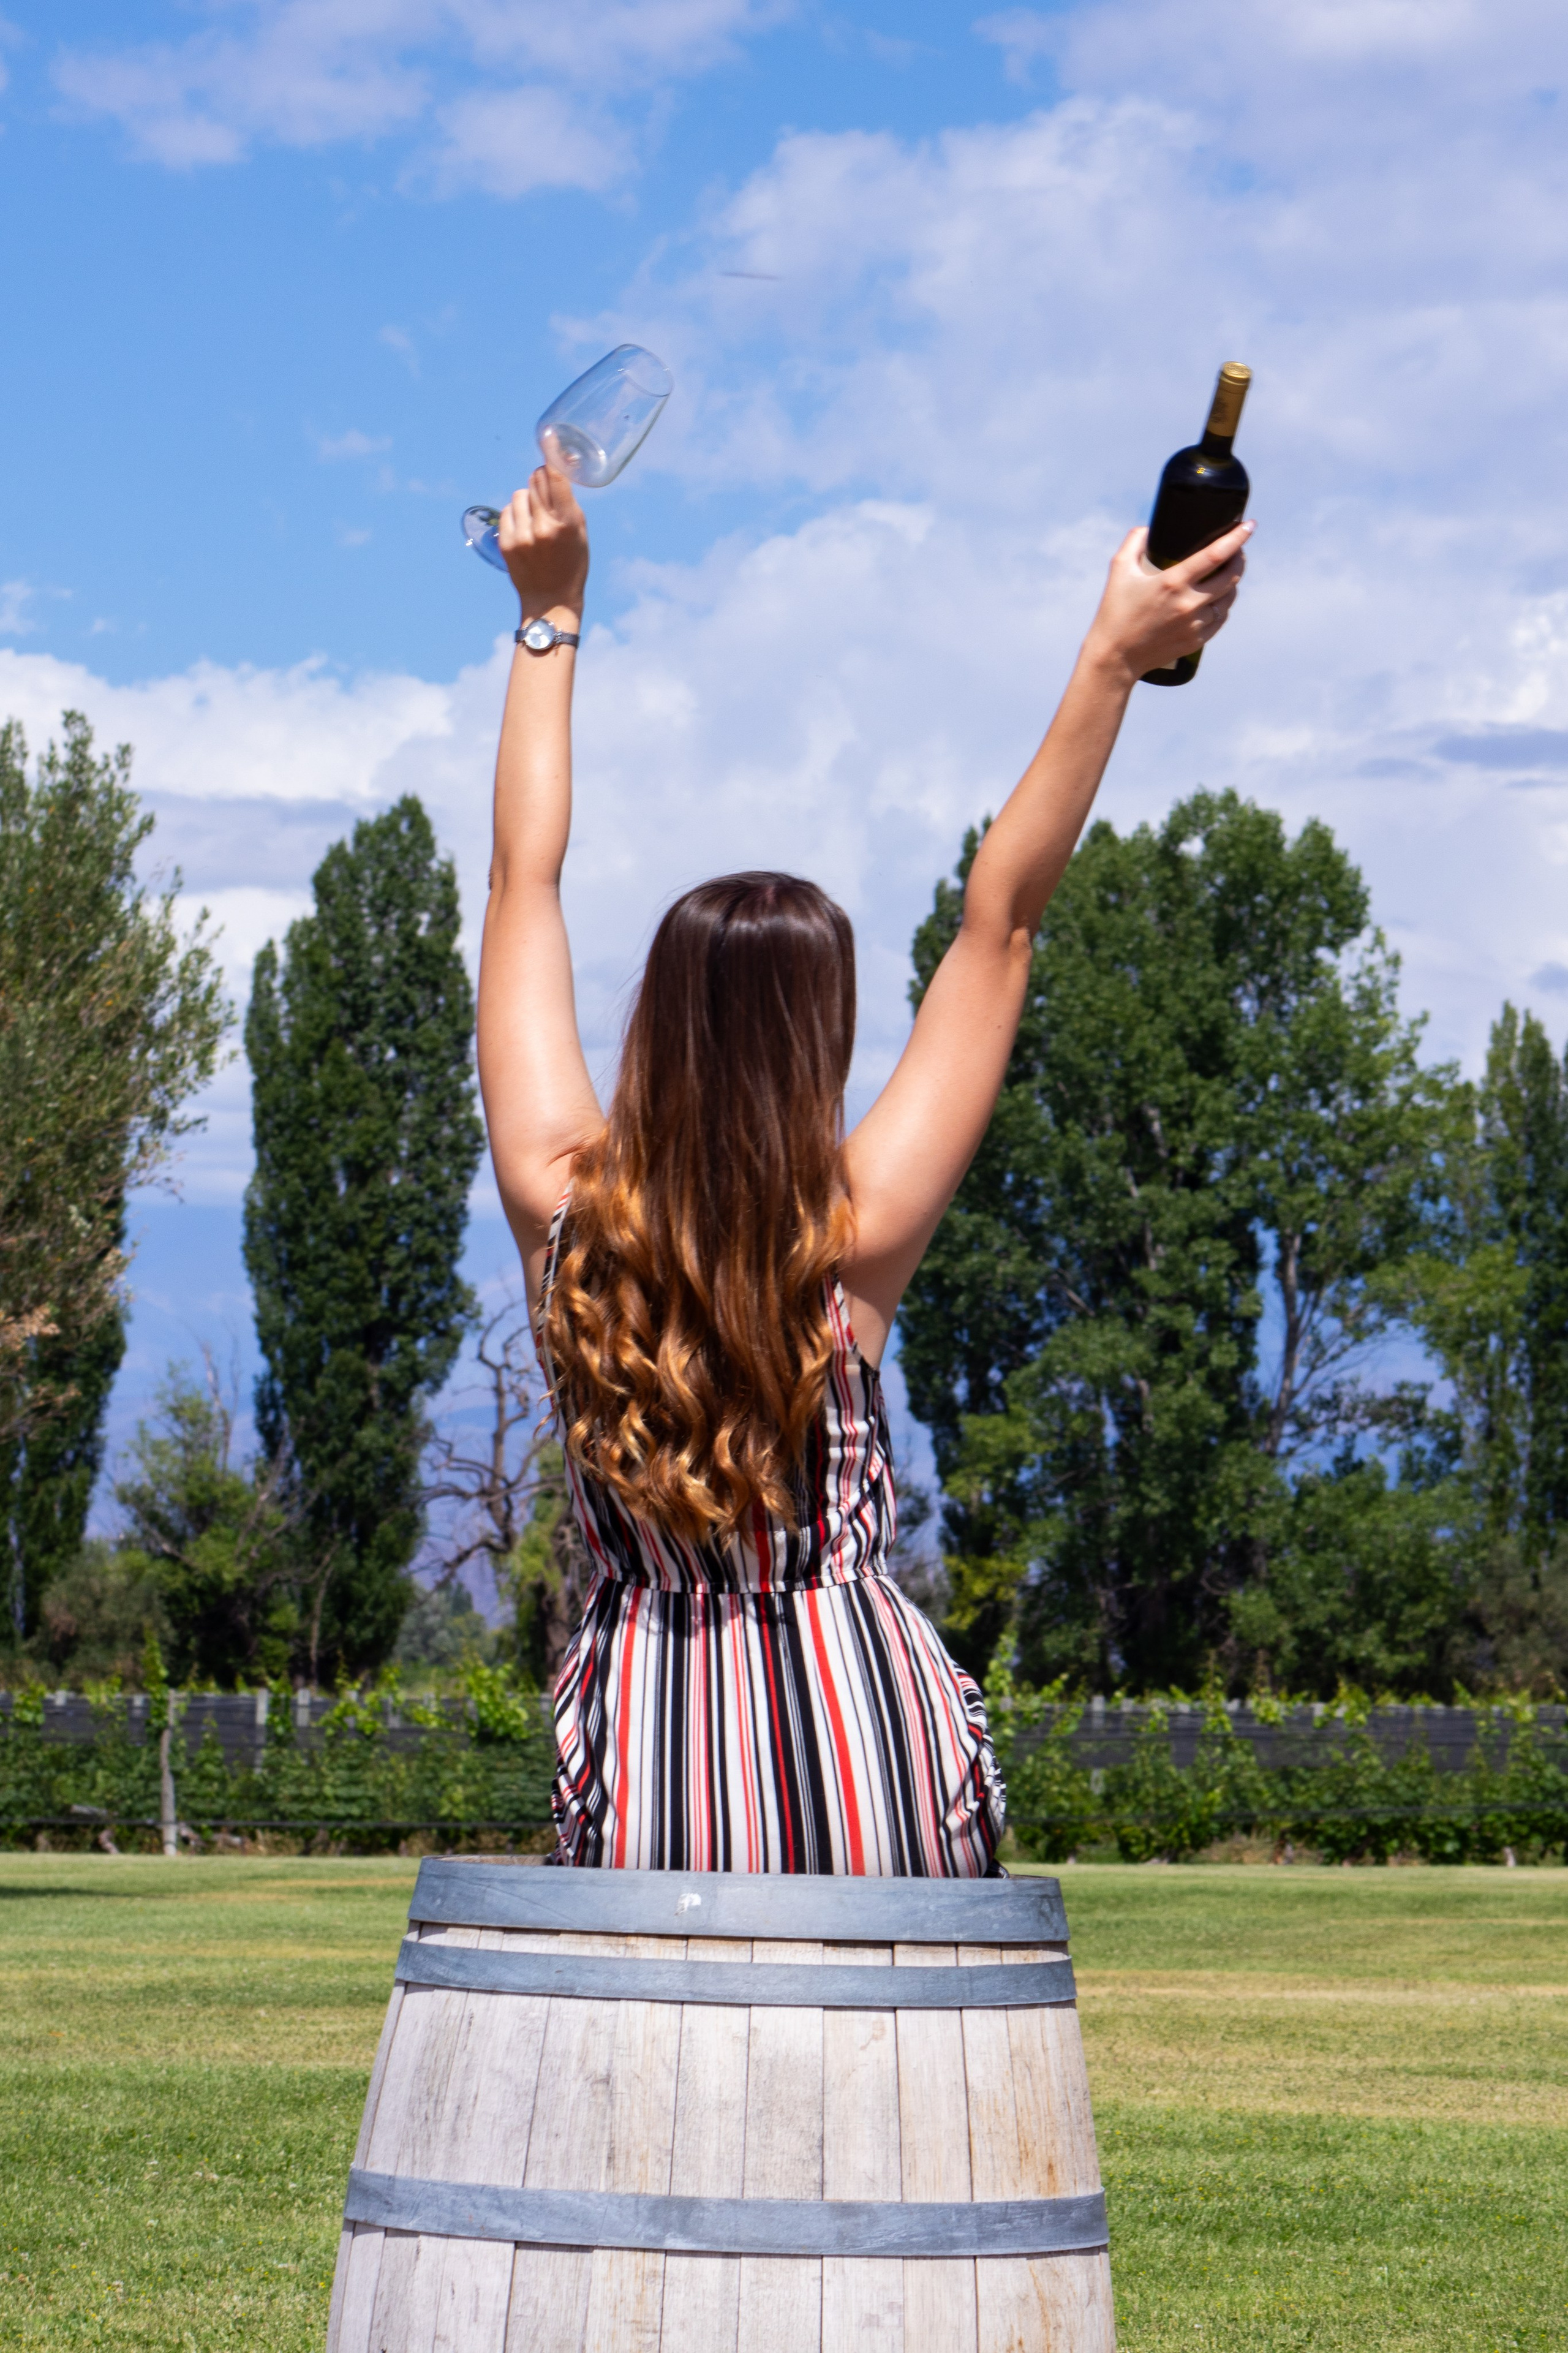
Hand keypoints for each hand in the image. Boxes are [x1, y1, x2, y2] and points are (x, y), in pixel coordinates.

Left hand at [498, 465, 589, 620]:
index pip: (555, 476)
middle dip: (541, 483)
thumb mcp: (580, 533)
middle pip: (535, 480)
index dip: (551, 454)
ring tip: (535, 520)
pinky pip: (507, 511)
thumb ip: (568, 502)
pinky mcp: (506, 543)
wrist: (550, 602)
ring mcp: (522, 535)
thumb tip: (557, 469)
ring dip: (527, 500)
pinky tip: (524, 530)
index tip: (549, 439)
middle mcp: (543, 527)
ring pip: (519, 494)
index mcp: (566, 523)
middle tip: (546, 499)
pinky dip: (515, 515)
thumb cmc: (571, 565)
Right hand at [1083, 519, 1252, 684]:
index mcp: (1173, 582)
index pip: (1216, 554)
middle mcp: (1189, 603)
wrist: (1115, 657)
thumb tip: (1149, 529)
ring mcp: (1195, 624)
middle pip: (1232, 577)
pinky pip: (1221, 620)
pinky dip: (1223, 607)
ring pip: (1229, 599)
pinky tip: (1218, 601)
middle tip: (1237, 552)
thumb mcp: (1119, 570)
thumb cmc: (1115, 612)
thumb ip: (1134, 542)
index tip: (1249, 526)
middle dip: (1240, 560)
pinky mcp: (1196, 641)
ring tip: (1226, 577)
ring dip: (1232, 585)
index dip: (1238, 538)